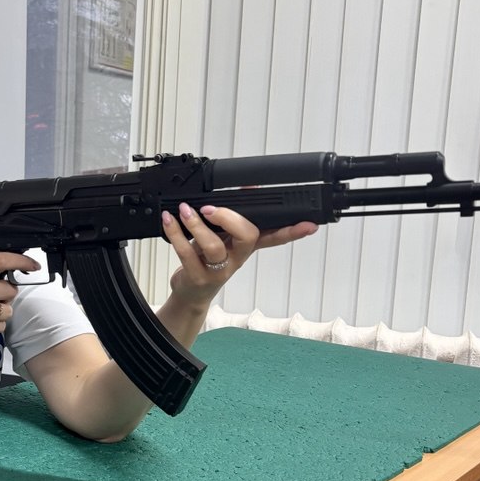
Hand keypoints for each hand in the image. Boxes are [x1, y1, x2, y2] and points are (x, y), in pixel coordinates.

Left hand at [162, 203, 317, 307]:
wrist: (191, 293)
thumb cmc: (207, 259)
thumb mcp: (223, 235)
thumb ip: (231, 215)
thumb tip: (246, 187)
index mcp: (247, 245)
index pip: (276, 237)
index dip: (293, 231)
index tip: (309, 224)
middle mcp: (237, 257)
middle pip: (247, 237)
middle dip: (230, 218)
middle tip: (210, 208)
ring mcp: (219, 270)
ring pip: (214, 246)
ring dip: (196, 225)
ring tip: (185, 211)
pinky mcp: (200, 277)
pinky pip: (187, 253)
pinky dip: (176, 234)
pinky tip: (169, 221)